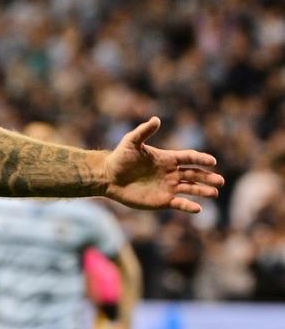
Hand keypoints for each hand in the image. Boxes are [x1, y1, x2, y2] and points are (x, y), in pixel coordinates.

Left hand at [103, 117, 223, 213]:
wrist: (109, 177)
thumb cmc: (120, 158)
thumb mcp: (131, 142)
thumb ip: (144, 131)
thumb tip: (156, 119)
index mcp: (168, 158)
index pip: (189, 158)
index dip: (201, 159)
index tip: (212, 161)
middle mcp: (171, 172)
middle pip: (194, 174)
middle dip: (208, 177)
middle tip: (220, 181)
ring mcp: (168, 186)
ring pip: (190, 188)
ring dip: (203, 191)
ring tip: (214, 193)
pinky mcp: (162, 200)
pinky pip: (179, 203)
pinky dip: (188, 206)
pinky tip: (197, 208)